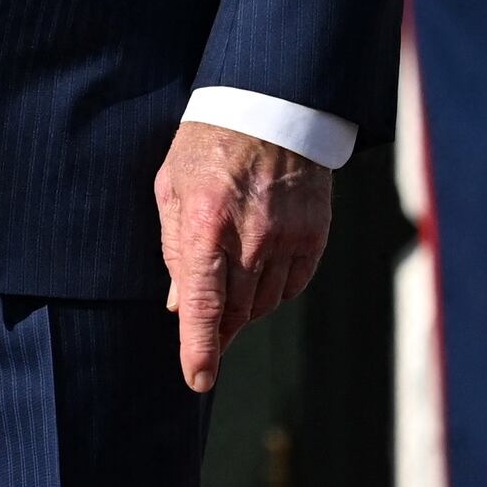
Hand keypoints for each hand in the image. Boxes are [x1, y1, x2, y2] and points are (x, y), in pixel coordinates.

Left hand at [154, 125, 332, 394]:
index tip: (197, 380)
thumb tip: (180, 305)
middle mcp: (250, 238)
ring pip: (264, 303)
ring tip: (231, 285)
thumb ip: (175, 250)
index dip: (200, 349)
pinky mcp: (314, 236)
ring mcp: (287, 238)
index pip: (203, 305)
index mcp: (205, 224)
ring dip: (243, 308)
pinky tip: (260, 275)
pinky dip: (274, 292)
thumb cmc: (208, 145)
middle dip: (217, 330)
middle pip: (234, 311)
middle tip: (206, 337)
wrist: (272, 106)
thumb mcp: (172, 189)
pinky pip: (293, 285)